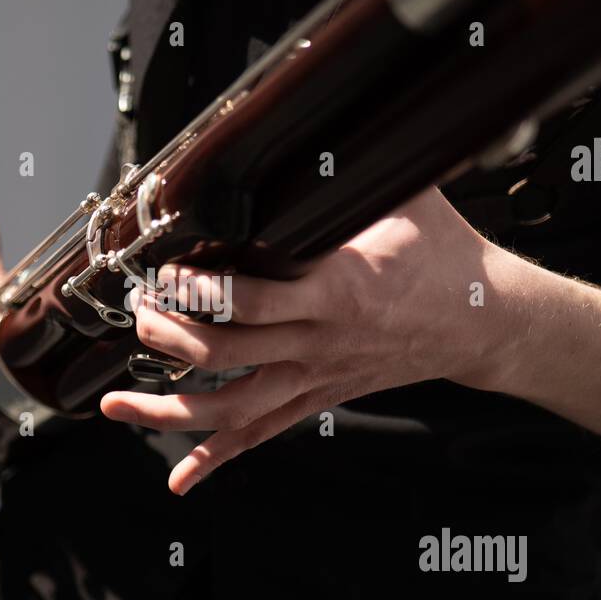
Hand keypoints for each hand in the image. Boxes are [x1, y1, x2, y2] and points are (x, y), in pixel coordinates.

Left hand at [100, 187, 510, 494]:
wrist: (483, 320)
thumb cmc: (444, 254)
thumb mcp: (404, 196)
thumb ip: (352, 169)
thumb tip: (315, 120)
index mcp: (336, 290)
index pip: (251, 302)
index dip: (198, 294)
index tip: (164, 277)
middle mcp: (319, 343)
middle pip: (224, 356)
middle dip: (167, 337)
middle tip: (139, 314)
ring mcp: (315, 377)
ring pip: (230, 410)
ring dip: (168, 412)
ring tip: (117, 406)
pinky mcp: (317, 396)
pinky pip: (260, 435)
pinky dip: (216, 458)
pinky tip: (182, 479)